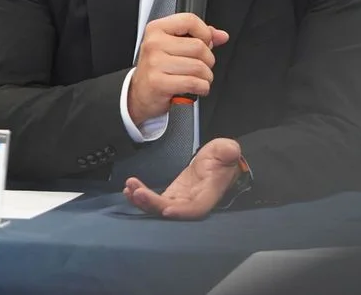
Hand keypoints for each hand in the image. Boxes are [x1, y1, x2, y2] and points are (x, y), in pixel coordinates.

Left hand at [123, 138, 242, 219]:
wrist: (218, 162)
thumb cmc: (223, 157)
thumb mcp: (227, 149)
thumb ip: (228, 151)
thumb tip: (231, 151)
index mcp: (209, 193)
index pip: (195, 209)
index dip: (181, 211)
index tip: (165, 208)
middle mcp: (193, 202)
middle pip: (172, 211)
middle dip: (153, 204)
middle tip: (137, 191)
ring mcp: (181, 201)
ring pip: (160, 208)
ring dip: (143, 201)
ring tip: (130, 189)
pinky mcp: (173, 196)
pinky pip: (156, 201)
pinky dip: (142, 197)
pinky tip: (130, 190)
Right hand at [128, 13, 228, 124]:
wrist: (139, 93)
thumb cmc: (158, 68)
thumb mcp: (173, 46)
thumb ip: (198, 37)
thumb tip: (221, 35)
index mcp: (157, 29)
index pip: (189, 20)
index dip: (205, 33)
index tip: (205, 43)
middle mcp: (154, 43)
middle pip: (199, 46)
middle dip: (208, 60)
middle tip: (201, 66)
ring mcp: (155, 63)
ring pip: (199, 66)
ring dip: (206, 77)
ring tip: (198, 78)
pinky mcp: (159, 83)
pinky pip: (193, 83)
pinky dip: (202, 87)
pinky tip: (197, 87)